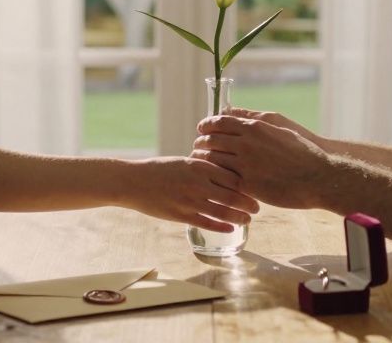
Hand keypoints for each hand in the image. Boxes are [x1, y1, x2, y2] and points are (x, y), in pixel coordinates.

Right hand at [124, 156, 259, 232]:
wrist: (134, 181)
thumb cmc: (160, 170)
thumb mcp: (185, 162)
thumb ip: (205, 168)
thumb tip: (226, 173)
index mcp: (200, 166)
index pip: (233, 176)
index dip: (248, 184)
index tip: (256, 189)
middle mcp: (198, 183)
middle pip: (232, 195)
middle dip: (248, 203)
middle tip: (257, 207)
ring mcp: (190, 200)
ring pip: (223, 211)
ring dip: (238, 217)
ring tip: (247, 220)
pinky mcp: (181, 215)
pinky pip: (207, 223)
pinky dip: (222, 227)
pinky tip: (230, 229)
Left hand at [193, 114, 331, 208]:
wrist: (318, 176)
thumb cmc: (302, 148)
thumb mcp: (278, 124)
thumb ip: (252, 116)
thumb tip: (232, 110)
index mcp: (253, 126)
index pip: (218, 122)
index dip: (206, 125)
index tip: (202, 129)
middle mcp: (246, 143)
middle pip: (211, 140)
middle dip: (201, 143)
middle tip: (198, 147)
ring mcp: (245, 165)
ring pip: (212, 160)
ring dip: (204, 160)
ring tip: (201, 164)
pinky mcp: (247, 185)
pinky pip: (222, 179)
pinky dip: (216, 177)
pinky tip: (215, 179)